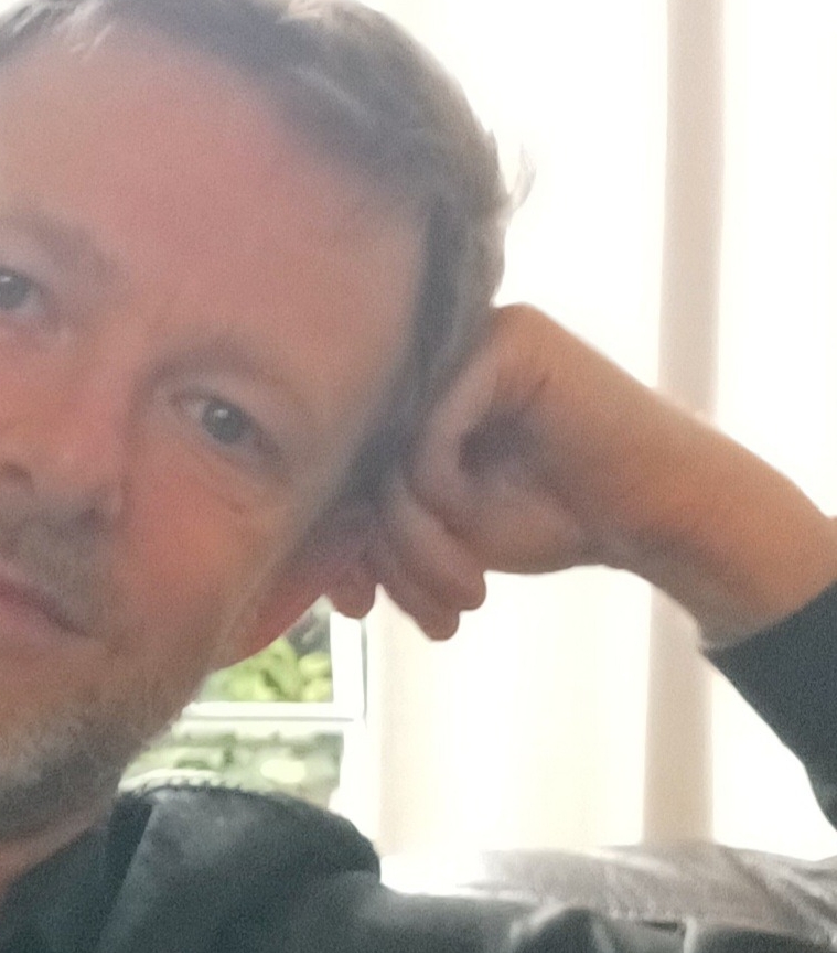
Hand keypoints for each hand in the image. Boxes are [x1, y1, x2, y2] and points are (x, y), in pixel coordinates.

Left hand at [320, 304, 836, 644]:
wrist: (652, 515)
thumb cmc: (554, 517)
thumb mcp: (443, 530)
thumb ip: (379, 518)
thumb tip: (300, 538)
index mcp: (412, 395)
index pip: (347, 463)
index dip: (344, 540)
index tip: (358, 607)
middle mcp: (434, 358)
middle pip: (362, 459)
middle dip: (383, 553)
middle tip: (425, 612)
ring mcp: (471, 339)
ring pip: (391, 451)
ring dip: (415, 539)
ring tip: (461, 591)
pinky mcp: (507, 341)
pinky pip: (431, 427)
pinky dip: (441, 487)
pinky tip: (475, 521)